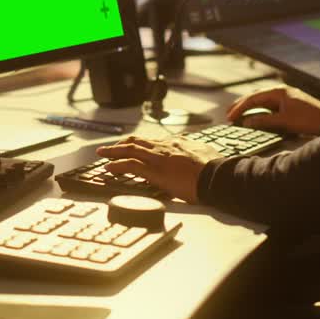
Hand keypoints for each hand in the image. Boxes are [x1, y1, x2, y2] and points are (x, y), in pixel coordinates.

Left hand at [95, 135, 222, 201]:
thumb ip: (194, 149)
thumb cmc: (214, 168)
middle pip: (137, 142)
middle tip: (109, 147)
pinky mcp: (156, 171)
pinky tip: (109, 168)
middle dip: (121, 144)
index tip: (131, 146)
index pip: (152, 141)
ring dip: (113, 151)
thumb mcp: (204, 152)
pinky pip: (131, 165)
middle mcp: (165, 147)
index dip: (139, 144)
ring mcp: (159, 158)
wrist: (216, 176)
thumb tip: (192, 147)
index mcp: (177, 143)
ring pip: (130, 150)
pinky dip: (117, 165)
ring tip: (102, 154)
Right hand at [225, 86, 319, 134]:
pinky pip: (268, 106)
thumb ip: (264, 121)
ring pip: (261, 102)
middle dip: (241, 106)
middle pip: (255, 97)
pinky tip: (252, 116)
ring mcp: (283, 97)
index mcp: (278, 92)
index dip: (240, 108)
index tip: (229, 117)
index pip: (253, 98)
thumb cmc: (307, 119)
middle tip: (228, 114)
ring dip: (249, 108)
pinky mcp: (287, 104)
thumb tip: (247, 122)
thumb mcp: (284, 121)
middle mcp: (279, 92)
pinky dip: (258, 111)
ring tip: (236, 115)